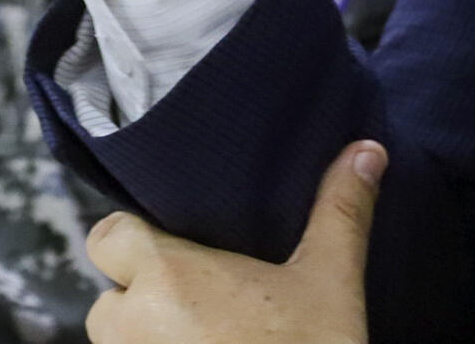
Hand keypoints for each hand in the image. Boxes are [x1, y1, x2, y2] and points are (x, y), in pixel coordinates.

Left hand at [84, 140, 381, 343]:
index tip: (173, 249)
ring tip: (205, 336)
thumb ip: (340, 211)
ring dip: (149, 338)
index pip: (107, 235)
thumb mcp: (329, 279)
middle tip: (198, 301)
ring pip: (120, 343)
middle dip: (142, 299)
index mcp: (167, 274)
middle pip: (110, 298)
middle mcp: (133, 325)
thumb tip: (367, 150)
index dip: (134, 239)